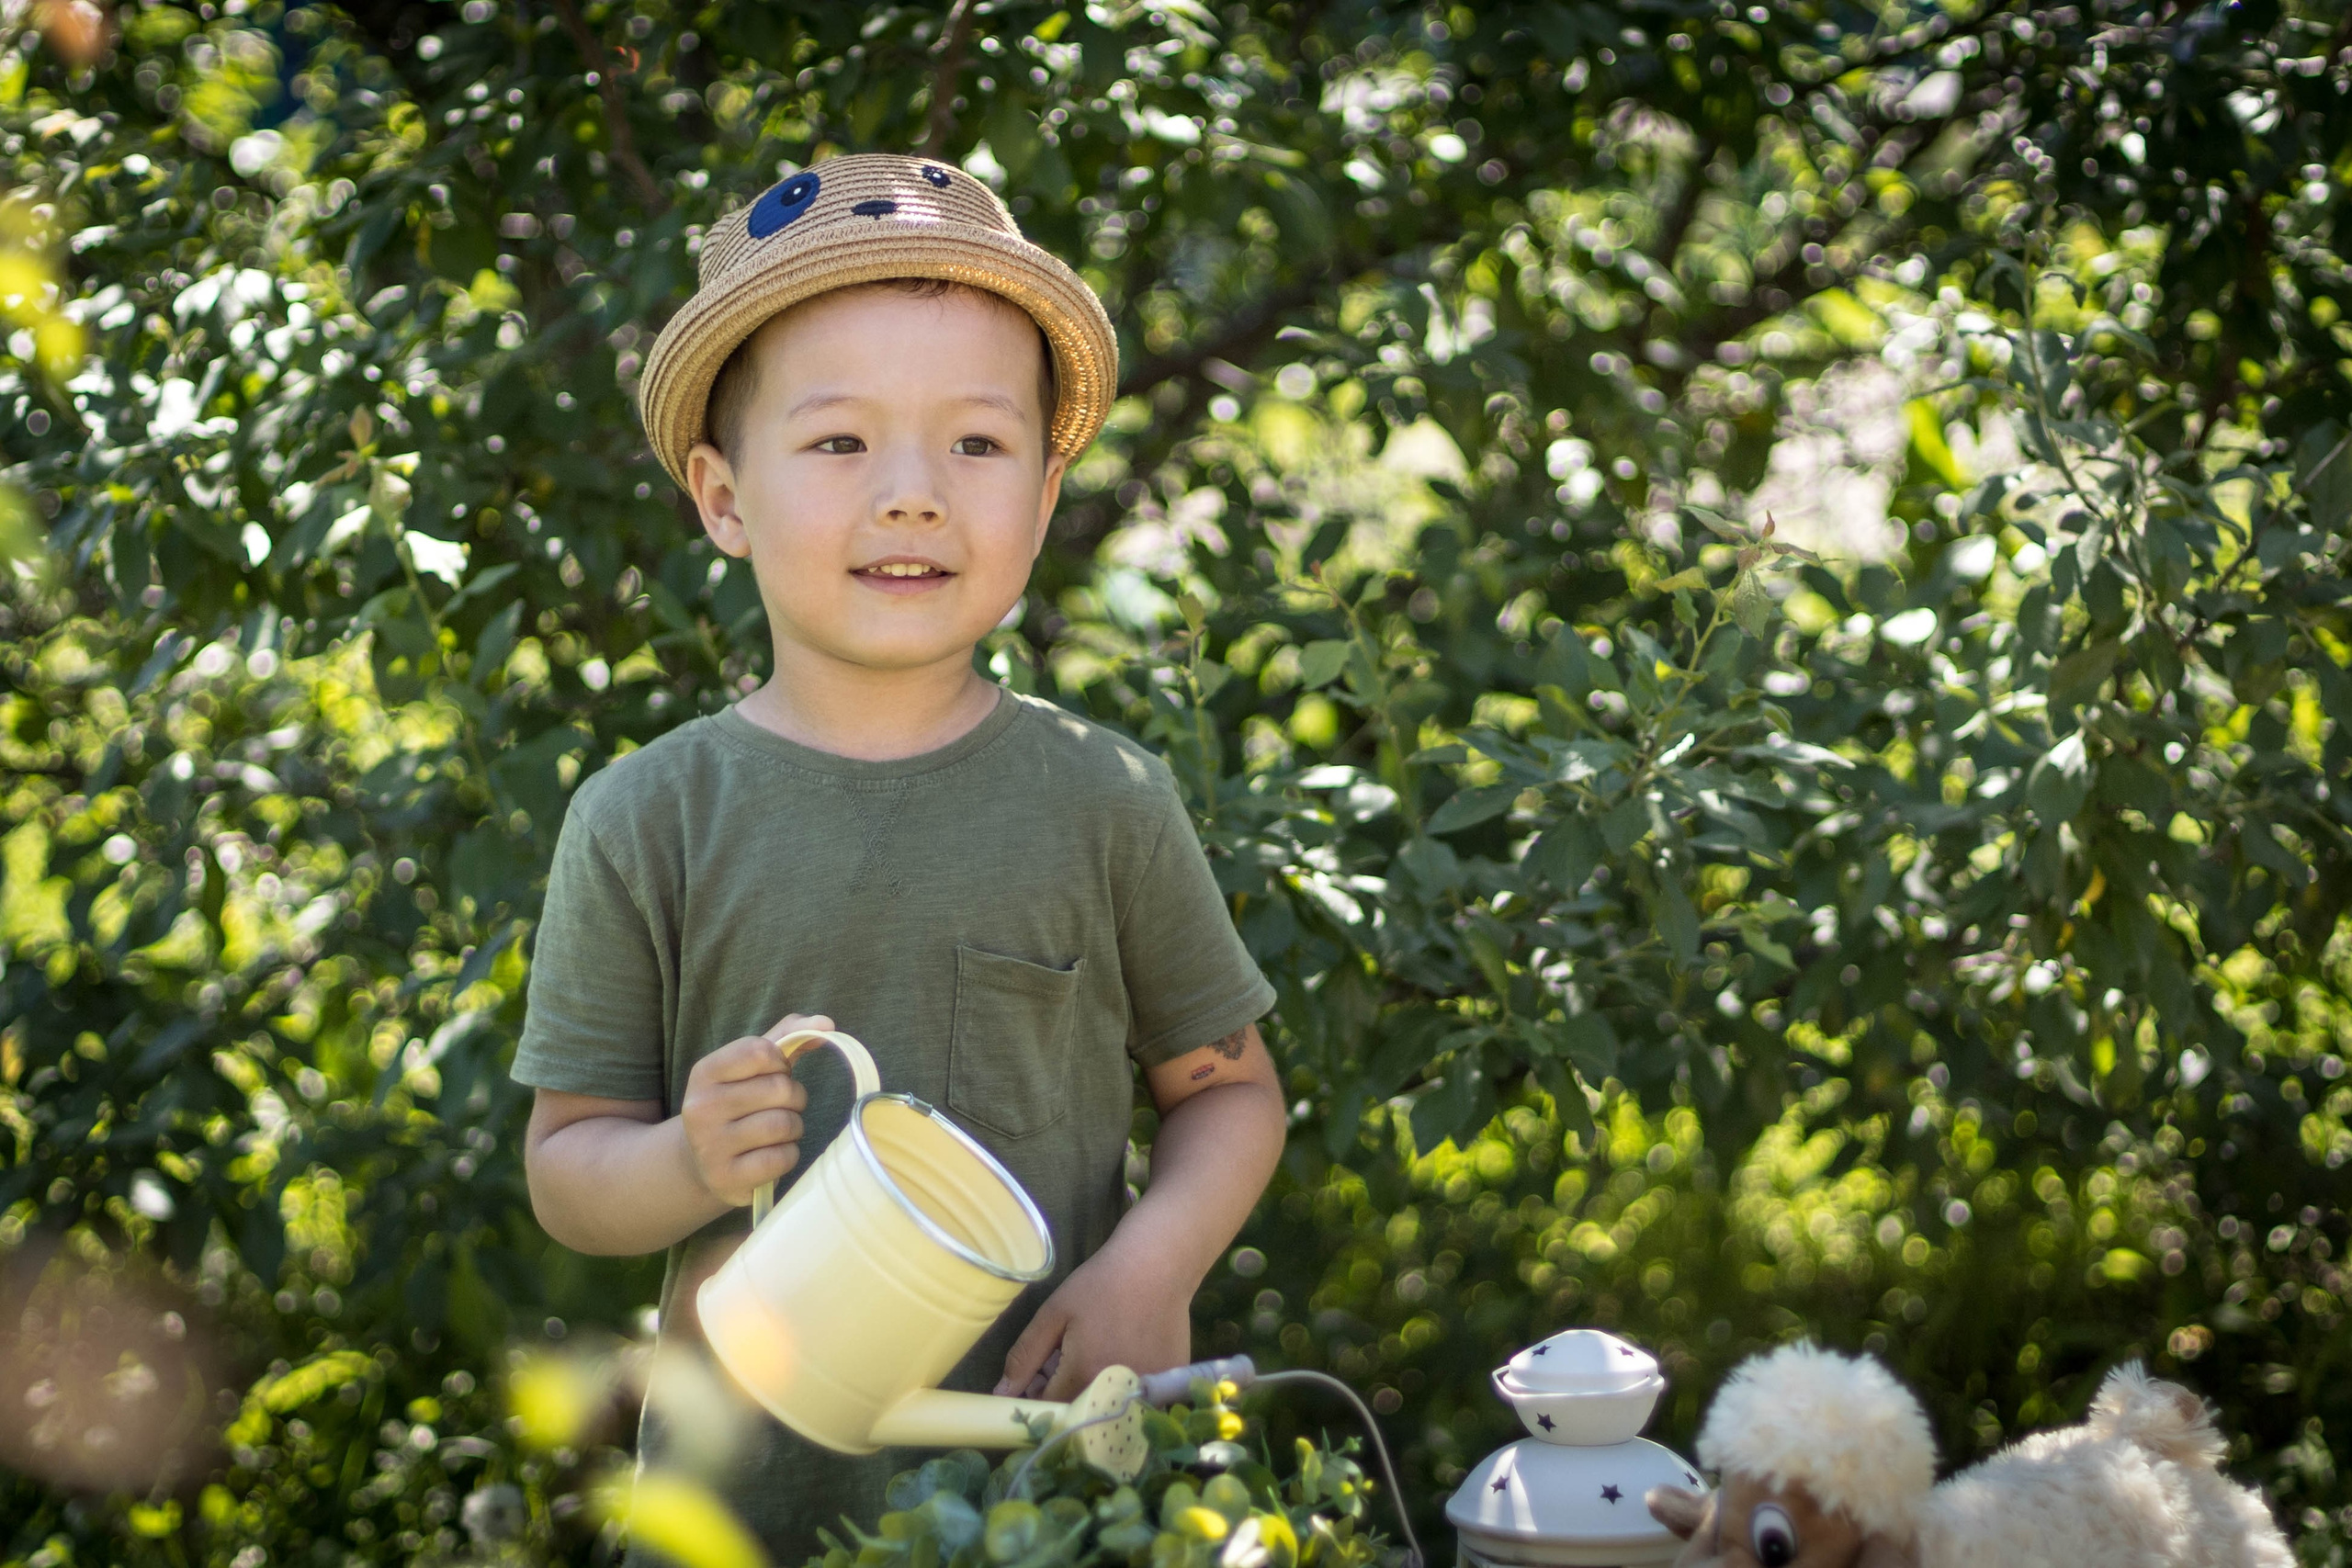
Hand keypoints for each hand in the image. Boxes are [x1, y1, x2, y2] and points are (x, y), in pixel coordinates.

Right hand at [676, 1012, 830, 1207]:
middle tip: (782, 1107)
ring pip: (784, 1124)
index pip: (762, 1052)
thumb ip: (787, 1036)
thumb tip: (827, 1024)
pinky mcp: (726, 1178)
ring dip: (794, 1128)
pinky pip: (781, 1158)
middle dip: (794, 1097)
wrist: (703, 1162)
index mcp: (704, 1073)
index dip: (781, 1064)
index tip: (774, 1075)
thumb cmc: (738, 1105)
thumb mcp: (751, 1067)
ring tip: (778, 1131)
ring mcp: (710, 1145)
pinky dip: (788, 1155)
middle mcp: (701, 1107)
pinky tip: (773, 1154)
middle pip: (779, 1089)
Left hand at [994, 1242, 1191, 1401]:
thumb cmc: (1100, 1284)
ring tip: (1097, 1352)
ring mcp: (1147, 1389)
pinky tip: (1125, 1352)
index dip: (1038, 1394)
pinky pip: (1138, 1397)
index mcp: (1082, 1375)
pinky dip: (1124, 1383)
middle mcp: (1115, 1391)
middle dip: (1065, 1392)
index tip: (1040, 1376)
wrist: (1157, 1265)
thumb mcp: (1054, 1314)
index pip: (1048, 1408)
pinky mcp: (1168, 1382)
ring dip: (1094, 1389)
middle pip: (1079, 1410)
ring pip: (1108, 1405)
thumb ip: (1024, 1357)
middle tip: (1069, 1358)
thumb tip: (1001, 1395)